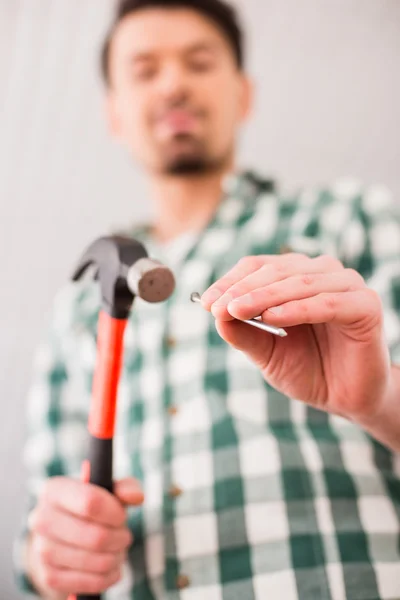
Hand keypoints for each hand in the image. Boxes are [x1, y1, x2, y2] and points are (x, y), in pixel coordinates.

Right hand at [27, 477, 143, 597]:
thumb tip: (136, 496)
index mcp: (54, 491)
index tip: (122, 516)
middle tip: (125, 535)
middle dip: (120, 538)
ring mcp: (43, 550)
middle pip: (96, 537)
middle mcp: (41, 519)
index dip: (114, 512)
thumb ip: (125, 488)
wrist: (60, 538)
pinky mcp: (49, 577)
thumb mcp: (107, 492)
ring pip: (96, 561)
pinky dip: (109, 576)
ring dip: (117, 557)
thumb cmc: (90, 509)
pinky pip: (91, 582)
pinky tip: (110, 566)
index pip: (90, 502)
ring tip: (117, 549)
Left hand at [202, 253, 390, 421]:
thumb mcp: (267, 352)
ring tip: (237, 311)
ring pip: (299, 282)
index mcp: (297, 277)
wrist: (344, 399)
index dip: (230, 281)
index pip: (258, 267)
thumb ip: (244, 333)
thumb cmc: (306, 370)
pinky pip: (327, 302)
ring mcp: (346, 286)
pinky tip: (273, 318)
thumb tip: (215, 314)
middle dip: (242, 289)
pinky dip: (298, 308)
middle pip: (276, 271)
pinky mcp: (365, 305)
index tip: (205, 303)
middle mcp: (322, 273)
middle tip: (217, 308)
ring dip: (265, 296)